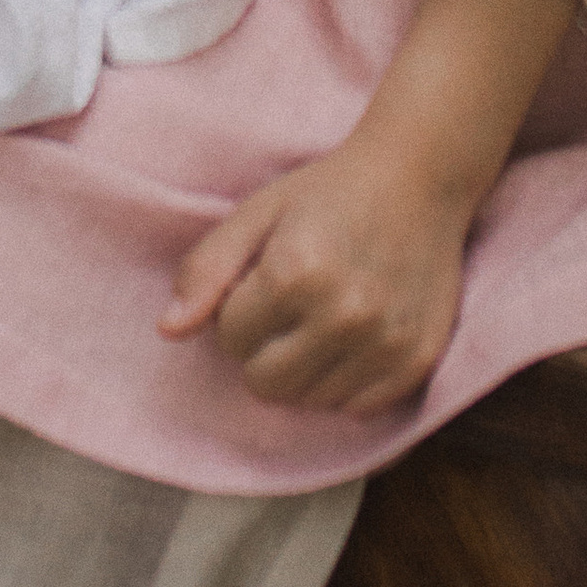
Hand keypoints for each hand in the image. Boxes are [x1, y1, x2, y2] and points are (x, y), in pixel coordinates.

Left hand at [159, 136, 469, 414]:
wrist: (420, 177)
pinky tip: (353, 338)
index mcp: (294, 273)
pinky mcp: (416, 362)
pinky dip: (345, 382)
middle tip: (285, 310)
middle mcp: (342, 315)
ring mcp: (385, 342)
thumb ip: (207, 269)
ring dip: (303, 368)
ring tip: (321, 319)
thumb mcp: (258, 212)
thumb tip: (167, 331)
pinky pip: (356, 408)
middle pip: (265, 383)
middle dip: (261, 351)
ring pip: (309, 401)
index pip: (230, 338)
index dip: (237, 311)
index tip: (261, 283)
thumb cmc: (329, 192)